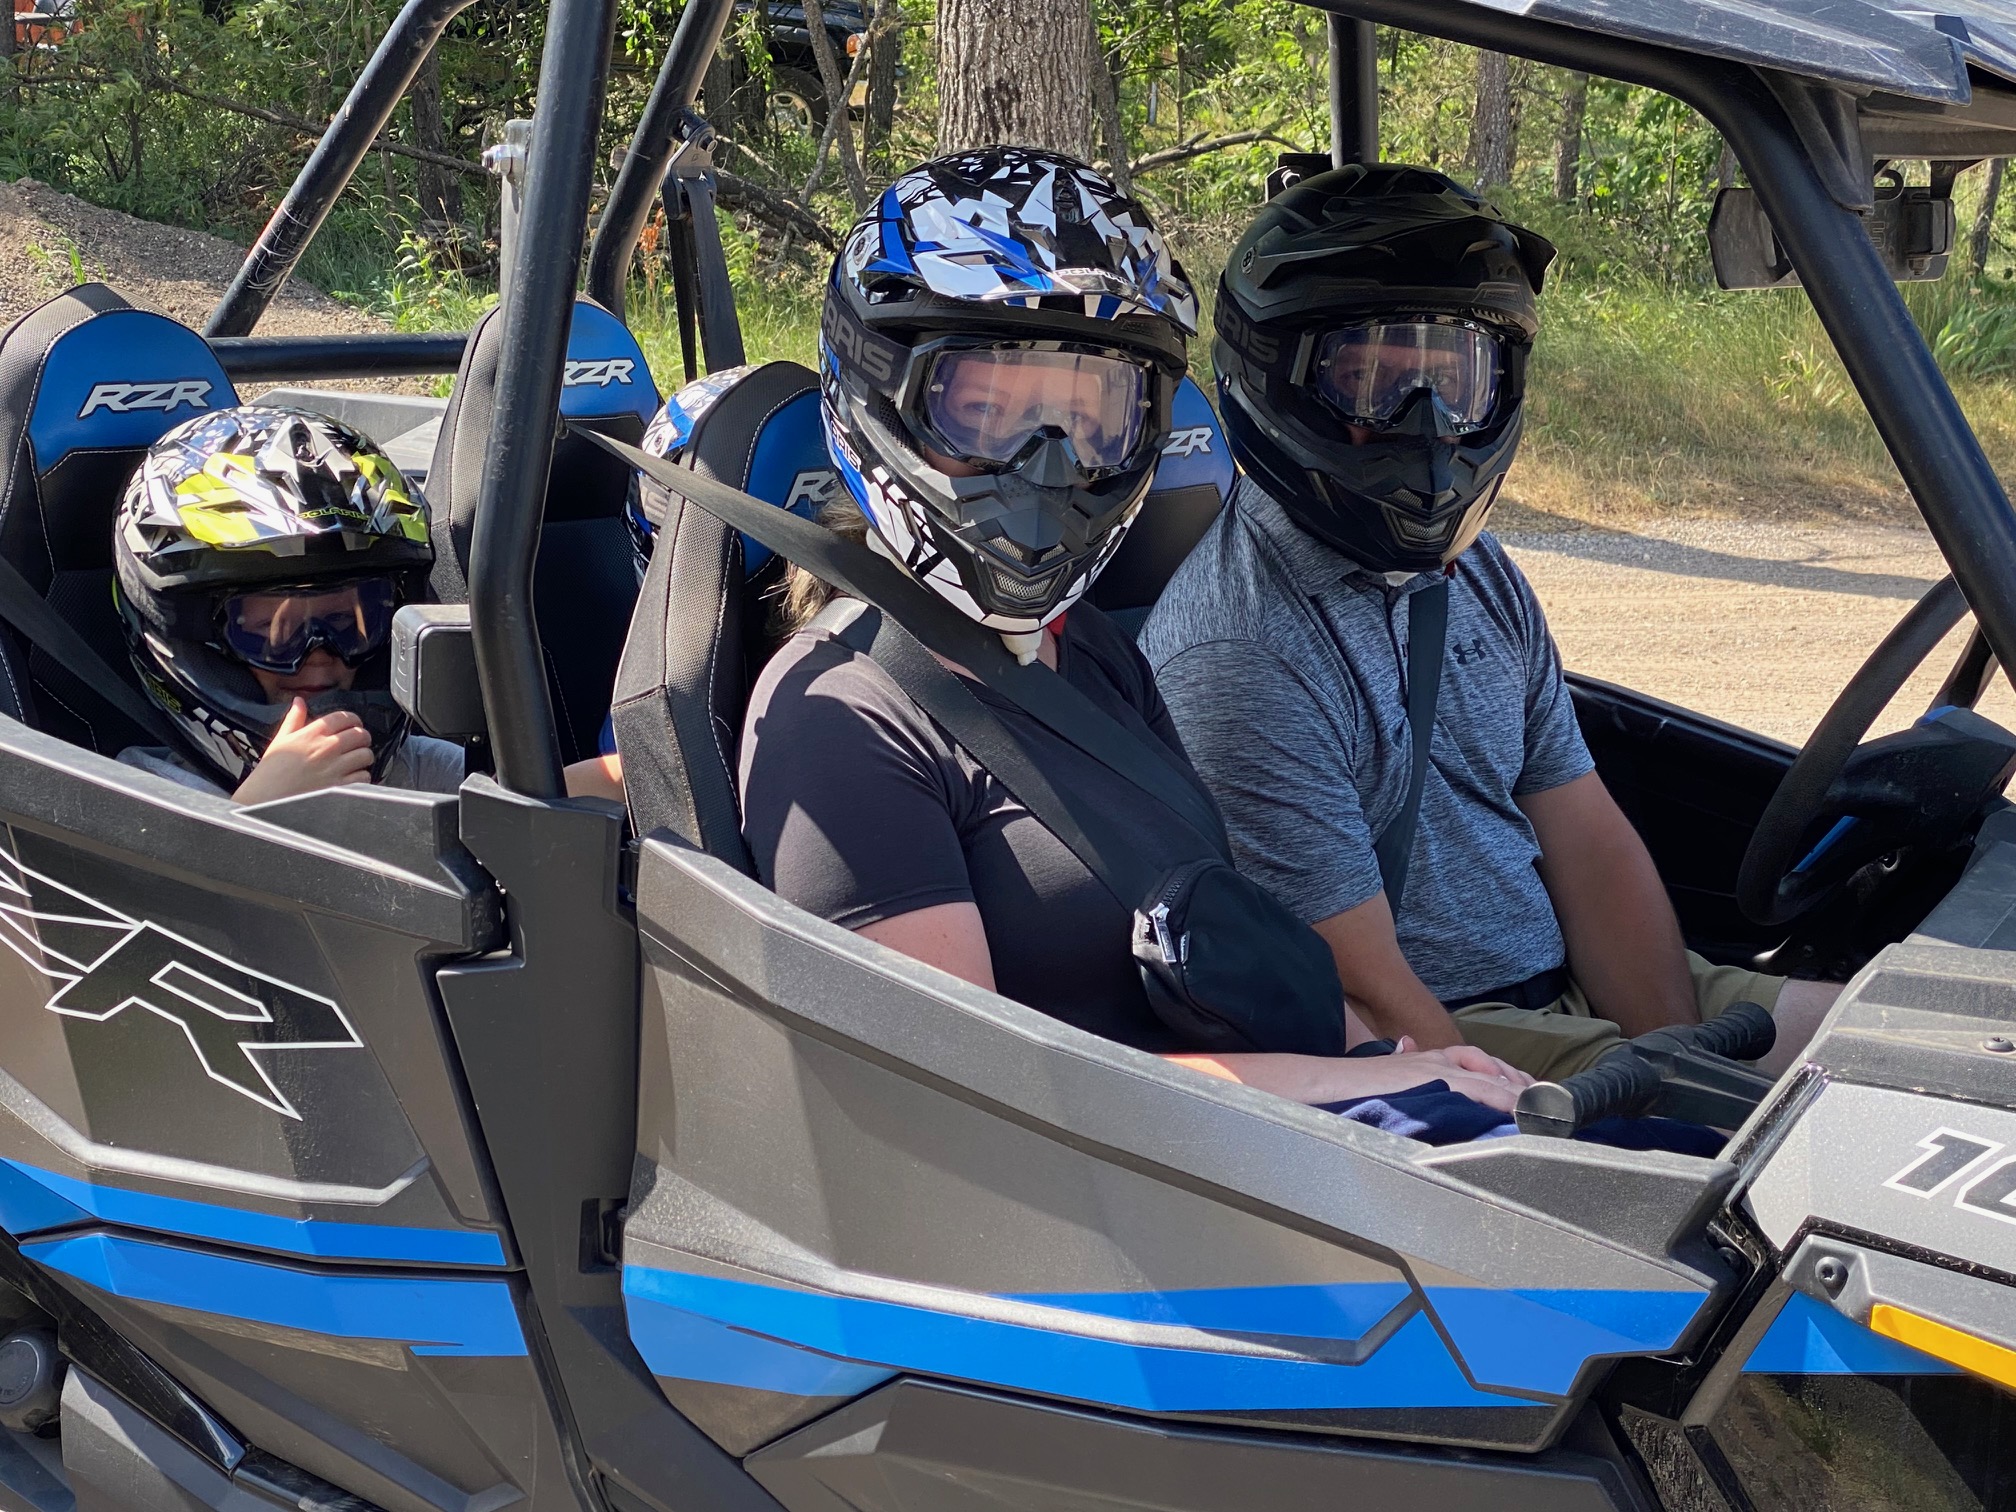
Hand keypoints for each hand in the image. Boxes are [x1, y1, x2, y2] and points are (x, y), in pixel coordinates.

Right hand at [232, 699, 374, 803]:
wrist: (266, 798)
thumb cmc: (272, 770)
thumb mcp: (281, 739)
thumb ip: (294, 719)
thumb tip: (299, 701)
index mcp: (313, 733)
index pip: (345, 717)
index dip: (353, 720)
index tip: (352, 725)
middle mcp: (327, 748)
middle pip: (361, 734)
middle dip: (361, 738)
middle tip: (356, 744)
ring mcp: (335, 767)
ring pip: (366, 754)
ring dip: (363, 757)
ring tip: (354, 761)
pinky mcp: (340, 786)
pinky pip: (364, 776)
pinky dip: (361, 776)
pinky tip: (351, 777)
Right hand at [1320, 1041, 1532, 1113]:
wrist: (1331, 1083)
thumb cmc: (1355, 1084)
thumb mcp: (1385, 1071)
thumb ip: (1400, 1059)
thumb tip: (1405, 1045)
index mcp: (1427, 1059)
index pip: (1476, 1061)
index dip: (1504, 1074)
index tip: (1526, 1088)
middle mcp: (1436, 1060)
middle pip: (1490, 1067)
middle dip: (1519, 1083)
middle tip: (1545, 1100)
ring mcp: (1436, 1070)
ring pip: (1489, 1079)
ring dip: (1518, 1094)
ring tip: (1541, 1109)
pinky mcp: (1433, 1082)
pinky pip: (1477, 1089)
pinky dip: (1501, 1098)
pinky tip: (1517, 1109)